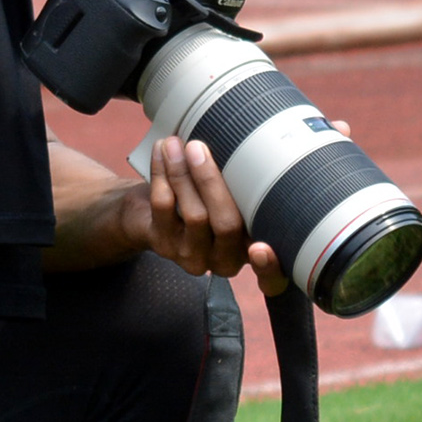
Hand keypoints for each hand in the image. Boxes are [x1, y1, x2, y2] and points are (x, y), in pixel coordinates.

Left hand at [142, 136, 287, 294]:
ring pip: (194, 215)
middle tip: (198, 148)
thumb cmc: (204, 197)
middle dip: (211, 182)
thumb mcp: (232, 196)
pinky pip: (163, 206)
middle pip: (227, 225)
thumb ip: (246, 188)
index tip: (261, 248)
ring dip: (182, 173)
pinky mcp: (163, 245)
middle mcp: (225, 260)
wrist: (151, 212)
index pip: (271, 277)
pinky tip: (162, 152)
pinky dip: (162, 174)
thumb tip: (254, 149)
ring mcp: (192, 256)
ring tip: (176, 144)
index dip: (270, 267)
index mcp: (252, 249)